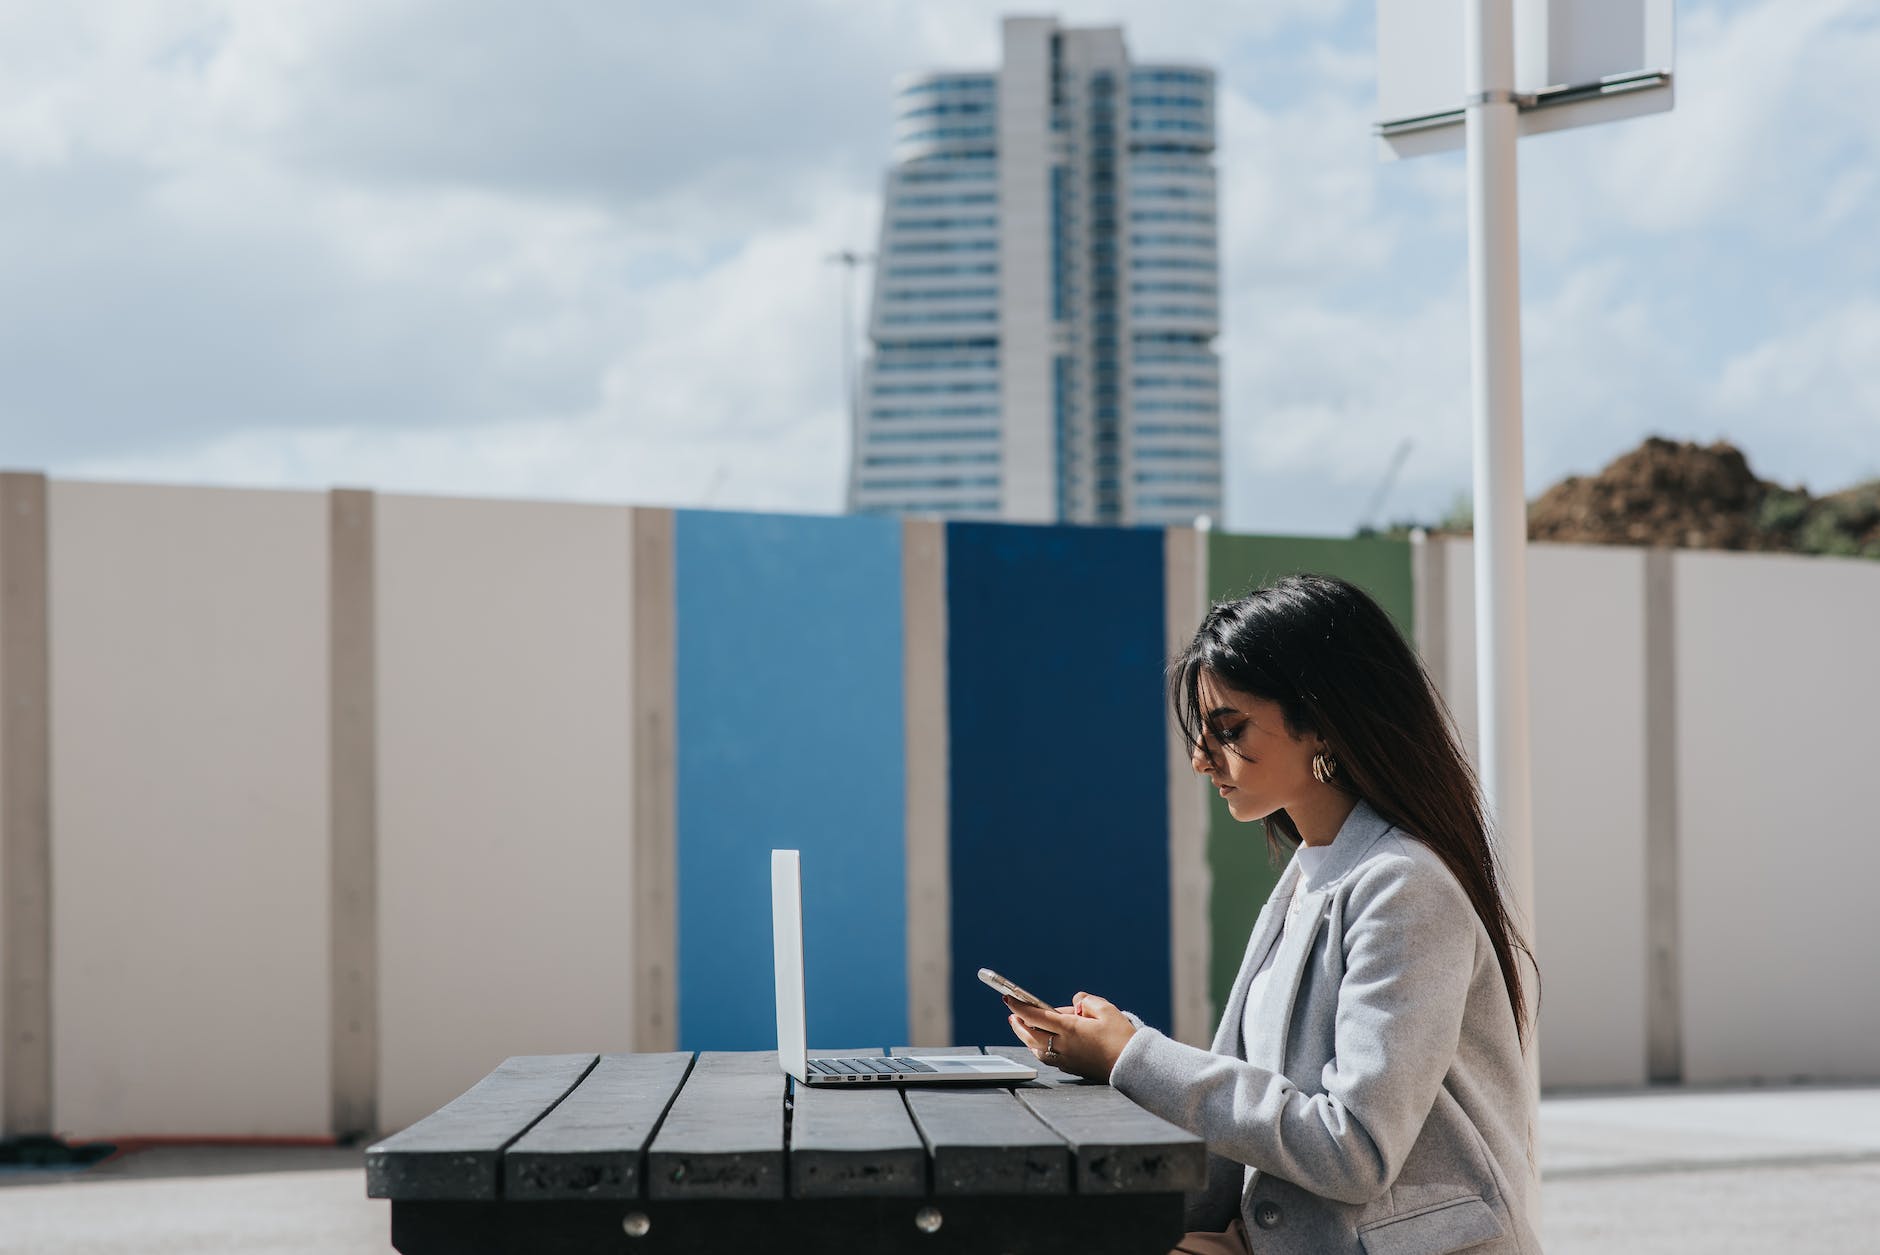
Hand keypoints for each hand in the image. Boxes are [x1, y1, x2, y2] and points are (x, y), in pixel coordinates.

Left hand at [1004, 992, 1135, 1082]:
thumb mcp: (1106, 1010)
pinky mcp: (1072, 1068)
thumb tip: (1075, 1003)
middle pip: (1031, 1035)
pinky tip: (1040, 1044)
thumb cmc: (1121, 1037)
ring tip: (1023, 1027)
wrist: (1133, 1066)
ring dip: (1027, 1037)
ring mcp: (1066, 1059)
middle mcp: (1064, 1046)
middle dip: (1018, 1024)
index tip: (1008, 999)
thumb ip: (1087, 1001)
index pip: (1036, 1016)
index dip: (1020, 1007)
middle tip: (1012, 1014)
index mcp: (1070, 1029)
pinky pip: (1048, 1058)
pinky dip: (1039, 1048)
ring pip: (1037, 1049)